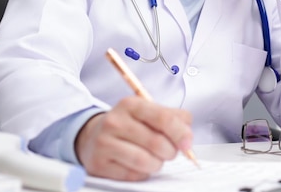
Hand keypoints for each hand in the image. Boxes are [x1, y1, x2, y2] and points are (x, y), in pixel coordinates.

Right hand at [74, 96, 192, 180]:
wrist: (93, 136)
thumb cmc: (128, 125)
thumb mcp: (148, 113)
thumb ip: (174, 118)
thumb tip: (187, 136)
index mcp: (131, 104)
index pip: (163, 118)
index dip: (180, 133)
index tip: (187, 144)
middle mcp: (115, 121)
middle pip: (156, 142)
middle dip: (170, 152)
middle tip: (169, 152)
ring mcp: (104, 143)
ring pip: (145, 161)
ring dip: (157, 164)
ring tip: (154, 158)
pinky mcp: (99, 164)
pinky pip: (132, 175)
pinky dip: (142, 173)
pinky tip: (137, 165)